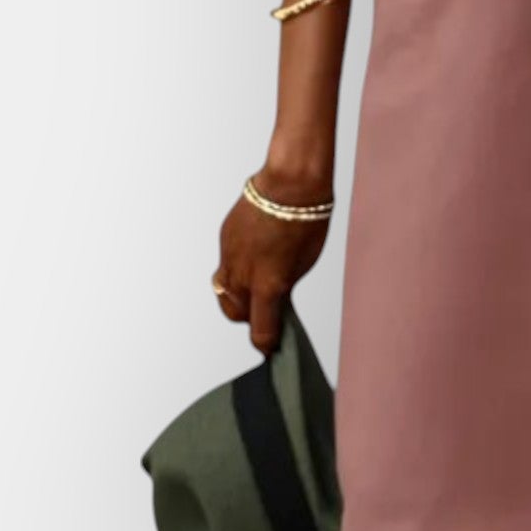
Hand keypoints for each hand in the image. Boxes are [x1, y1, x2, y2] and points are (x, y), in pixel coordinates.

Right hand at [213, 170, 334, 354]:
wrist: (290, 182)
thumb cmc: (306, 221)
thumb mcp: (304, 264)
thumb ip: (283, 287)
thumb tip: (275, 300)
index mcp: (267, 286)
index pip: (261, 331)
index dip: (267, 344)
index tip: (271, 348)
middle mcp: (243, 276)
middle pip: (238, 315)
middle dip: (251, 318)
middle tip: (267, 312)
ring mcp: (229, 257)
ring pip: (224, 293)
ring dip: (238, 298)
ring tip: (255, 289)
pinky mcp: (224, 241)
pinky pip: (225, 266)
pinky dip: (235, 270)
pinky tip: (253, 258)